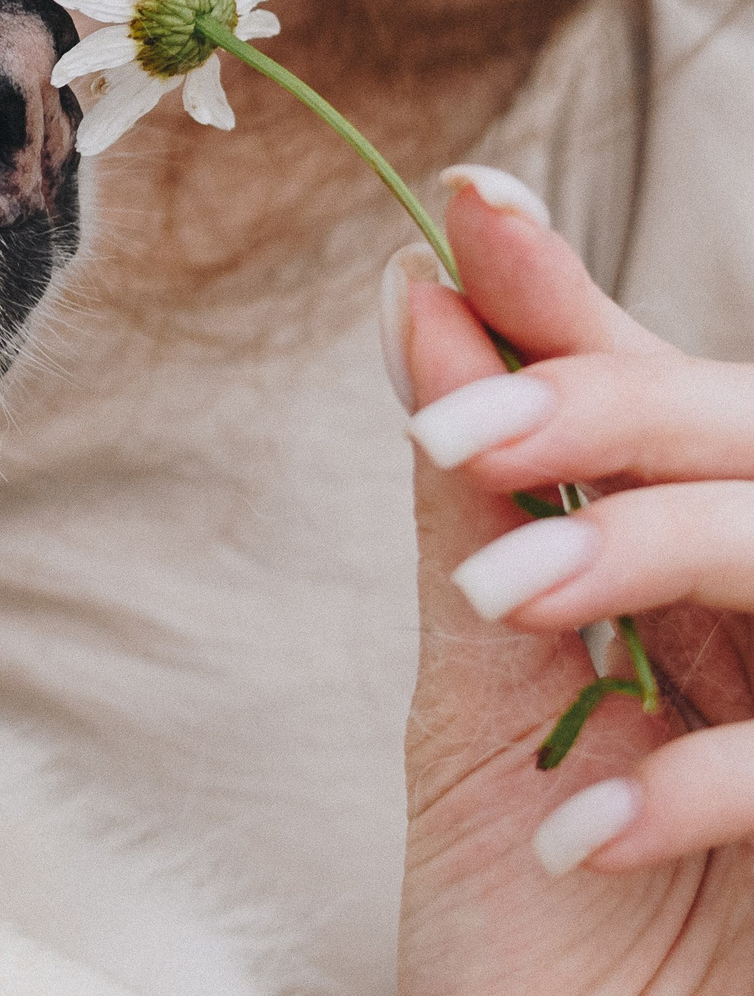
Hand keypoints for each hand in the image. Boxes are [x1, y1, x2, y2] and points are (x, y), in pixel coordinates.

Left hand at [394, 167, 753, 993]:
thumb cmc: (538, 941)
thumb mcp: (481, 714)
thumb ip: (476, 519)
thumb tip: (423, 304)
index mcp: (704, 598)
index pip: (655, 413)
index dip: (570, 308)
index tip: (464, 206)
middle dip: (620, 406)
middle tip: (460, 421)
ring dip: (655, 547)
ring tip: (506, 596)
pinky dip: (699, 782)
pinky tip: (579, 827)